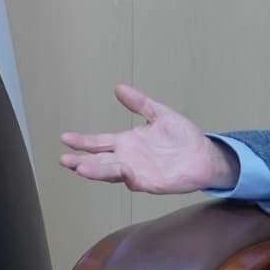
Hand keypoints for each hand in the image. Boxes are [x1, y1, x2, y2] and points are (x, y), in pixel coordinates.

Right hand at [59, 85, 236, 193]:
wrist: (205, 155)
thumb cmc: (183, 137)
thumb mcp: (159, 114)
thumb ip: (139, 103)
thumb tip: (118, 87)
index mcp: (127, 142)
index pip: (98, 142)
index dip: (82, 141)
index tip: (64, 137)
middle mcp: (127, 158)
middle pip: (98, 160)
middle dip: (80, 160)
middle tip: (64, 159)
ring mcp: (136, 172)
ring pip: (110, 171)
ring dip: (95, 171)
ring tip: (79, 168)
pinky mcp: (149, 182)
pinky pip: (132, 179)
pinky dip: (122, 176)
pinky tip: (115, 170)